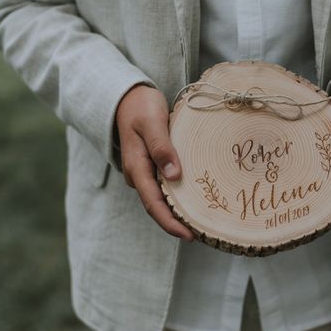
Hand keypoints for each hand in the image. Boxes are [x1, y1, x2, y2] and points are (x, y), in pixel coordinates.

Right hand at [115, 85, 194, 241]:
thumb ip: (161, 147)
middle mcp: (138, 174)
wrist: (127, 96)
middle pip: (157, 207)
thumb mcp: (152, 122)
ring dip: (177, 212)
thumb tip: (173, 176)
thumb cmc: (140, 106)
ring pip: (160, 199)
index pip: (153, 203)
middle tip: (203, 234)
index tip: (189, 235)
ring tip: (202, 222)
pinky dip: (177, 197)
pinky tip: (193, 200)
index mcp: (136, 166)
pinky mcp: (151, 166)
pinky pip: (163, 188)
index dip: (170, 222)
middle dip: (176, 224)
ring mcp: (144, 171)